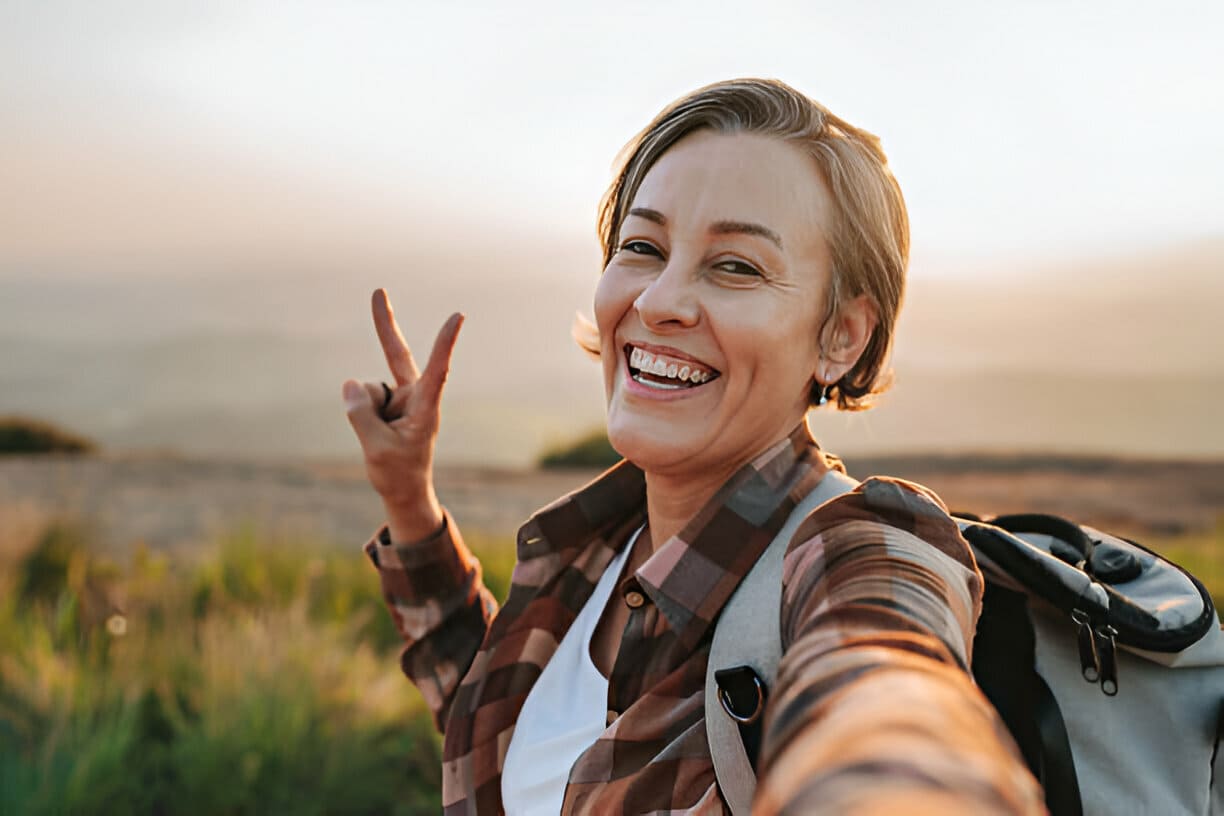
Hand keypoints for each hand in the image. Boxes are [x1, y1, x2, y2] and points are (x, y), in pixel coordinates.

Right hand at [343, 288, 463, 541]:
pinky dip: (361, 414)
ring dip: (365, 414)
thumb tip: (351, 383)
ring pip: (367, 391)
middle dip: (384, 326)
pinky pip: (361, 399)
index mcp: (426, 407)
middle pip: (397, 355)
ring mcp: (400, 397)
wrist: (403, 490)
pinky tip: (376, 432)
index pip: (437, 370)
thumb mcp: (377, 449)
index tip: (458, 316)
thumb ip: (362, 416)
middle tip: (378, 291)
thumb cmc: (398, 473)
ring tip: (382, 439)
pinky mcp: (387, 402)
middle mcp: (415, 396)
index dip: (445, 343)